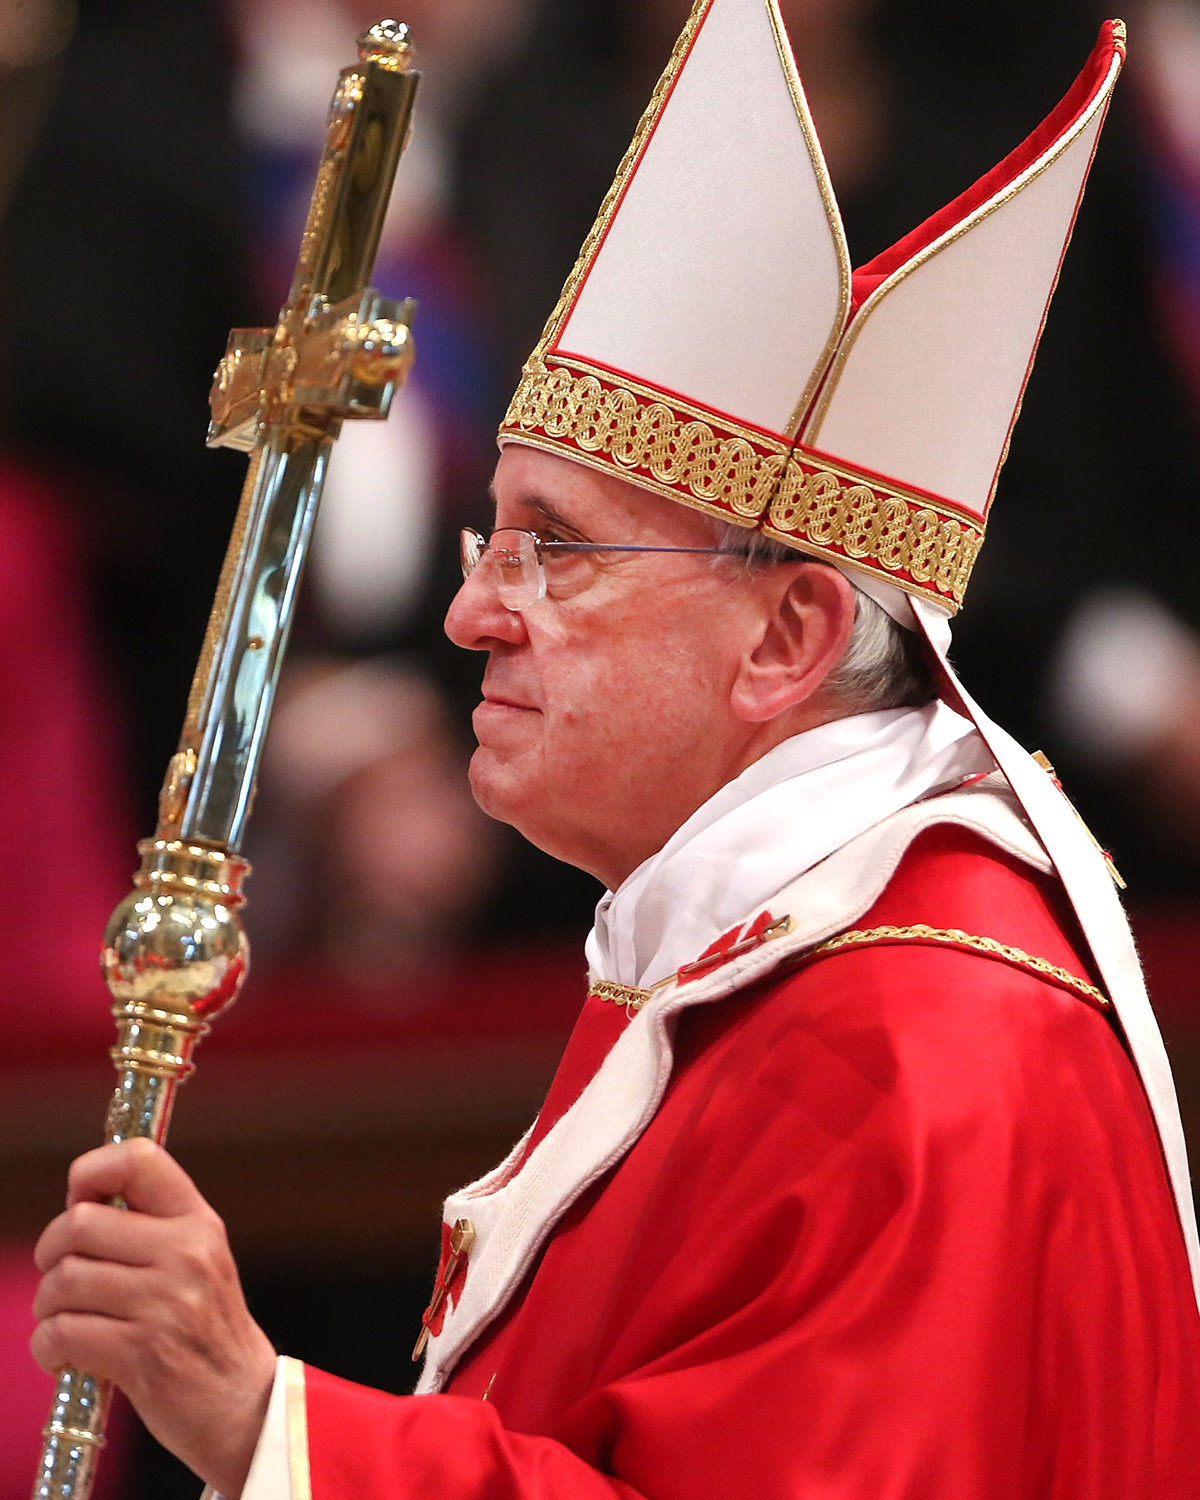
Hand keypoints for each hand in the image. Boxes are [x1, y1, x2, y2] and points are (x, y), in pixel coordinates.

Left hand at [32, 1138, 276, 1497]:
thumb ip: (151, 1226)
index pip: (138, 1160)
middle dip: (51, 1254)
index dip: (90, 1173)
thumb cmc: (206, 1329)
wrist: (242, 1402)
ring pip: (63, 1281)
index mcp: (198, 1221)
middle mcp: (186, 1253)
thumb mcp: (198, 1260)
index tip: (80, 1203)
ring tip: (65, 1321)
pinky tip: (66, 1355)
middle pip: (79, 1224)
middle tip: (61, 1279)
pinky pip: (62, 1333)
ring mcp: (166, 1303)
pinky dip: (48, 1347)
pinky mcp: (142, 1353)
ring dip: (48, 1308)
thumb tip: (78, 1200)